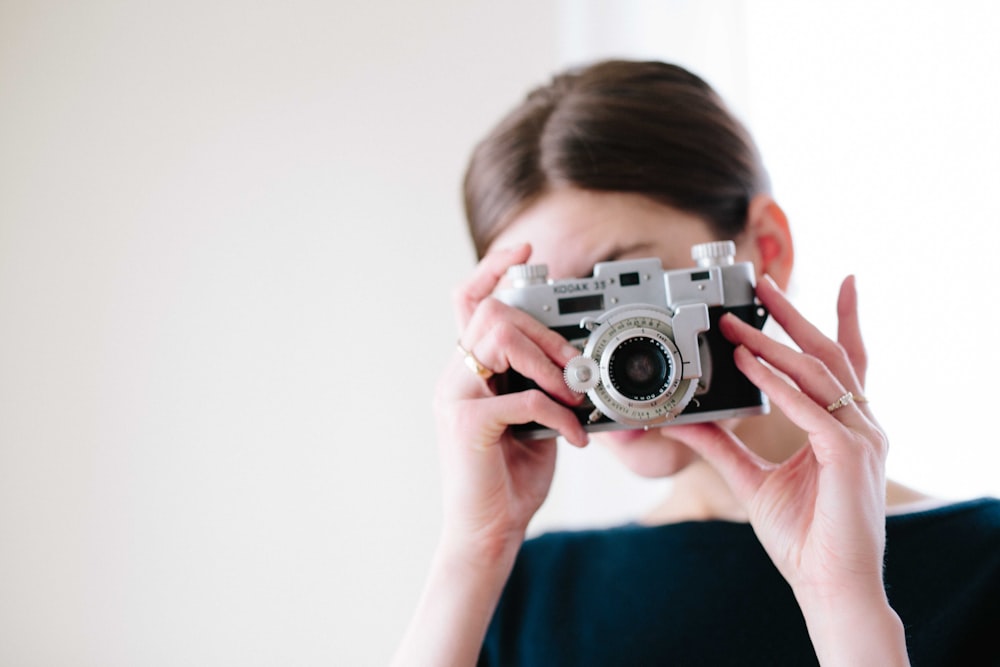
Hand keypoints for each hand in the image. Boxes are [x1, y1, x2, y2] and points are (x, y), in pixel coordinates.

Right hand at [435, 243, 587, 561]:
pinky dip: (558, 413)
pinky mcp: (466, 425)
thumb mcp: (534, 421)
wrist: (488, 535)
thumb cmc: (509, 481)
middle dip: (545, 332)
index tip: (524, 249)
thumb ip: (542, 385)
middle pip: (493, 312)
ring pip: (498, 336)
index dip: (494, 267)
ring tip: (573, 395)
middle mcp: (454, 378)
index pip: (470, 302)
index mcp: (468, 373)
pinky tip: (574, 436)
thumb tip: (576, 362)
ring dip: (547, 361)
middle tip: (576, 368)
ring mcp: (454, 399)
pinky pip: (520, 395)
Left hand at [667, 275, 889, 601]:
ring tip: (736, 324)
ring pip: (817, 373)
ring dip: (773, 344)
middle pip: (830, 354)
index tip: (839, 284)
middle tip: (765, 283)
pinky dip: (777, 385)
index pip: (844, 364)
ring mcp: (859, 438)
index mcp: (844, 427)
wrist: (828, 584)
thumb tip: (680, 420)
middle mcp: (859, 425)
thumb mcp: (750, 479)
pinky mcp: (849, 456)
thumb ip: (719, 446)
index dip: (842, 320)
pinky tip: (747, 366)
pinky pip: (811, 409)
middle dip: (795, 315)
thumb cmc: (804, 537)